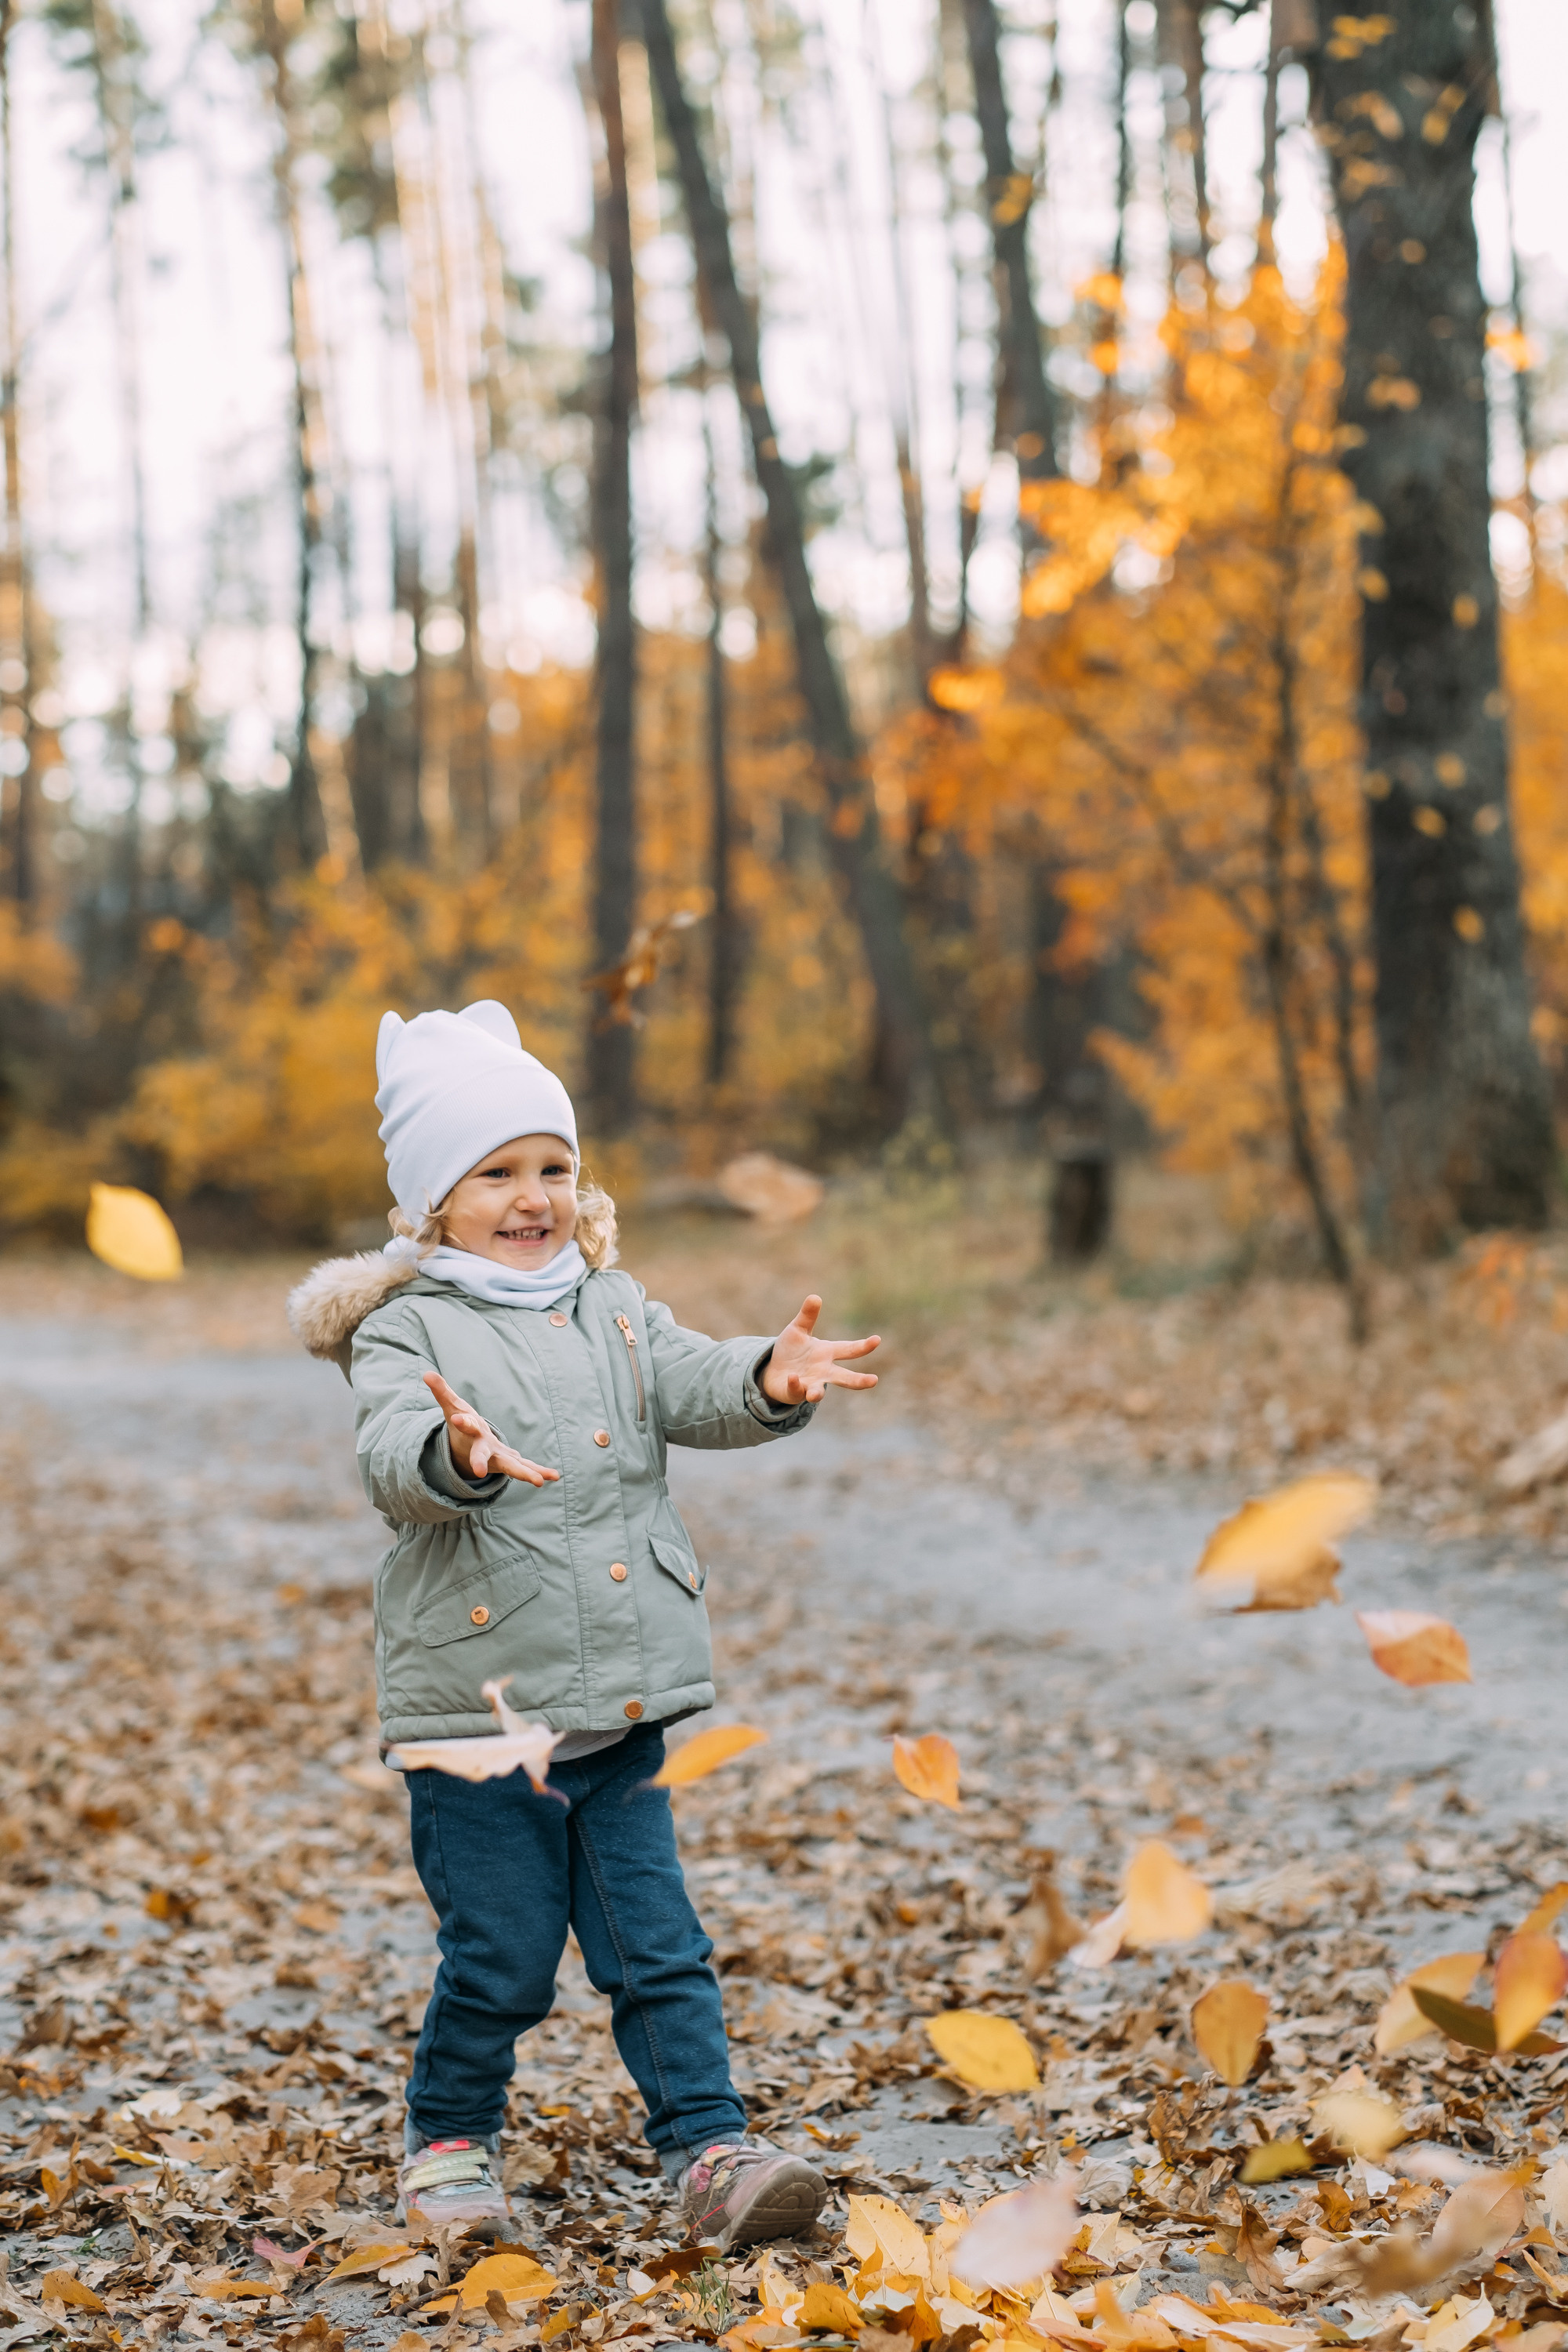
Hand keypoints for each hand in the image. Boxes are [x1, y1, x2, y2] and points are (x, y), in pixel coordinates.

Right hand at [423, 1370, 560, 1487]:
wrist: (467, 1451)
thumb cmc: (463, 1426)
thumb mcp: (453, 1407)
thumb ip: (442, 1392)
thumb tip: (426, 1373)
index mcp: (470, 1433)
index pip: (465, 1425)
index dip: (462, 1421)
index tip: (457, 1419)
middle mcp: (483, 1449)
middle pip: (481, 1455)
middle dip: (480, 1461)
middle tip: (478, 1471)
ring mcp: (498, 1457)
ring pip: (511, 1467)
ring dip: (525, 1473)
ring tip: (539, 1481)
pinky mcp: (511, 1461)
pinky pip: (527, 1467)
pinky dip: (540, 1471)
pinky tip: (555, 1476)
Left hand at [760, 1295, 880, 1405]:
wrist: (774, 1371)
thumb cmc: (792, 1350)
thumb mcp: (798, 1330)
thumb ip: (807, 1316)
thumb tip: (815, 1297)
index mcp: (827, 1353)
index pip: (849, 1349)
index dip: (863, 1346)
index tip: (877, 1339)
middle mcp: (823, 1371)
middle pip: (844, 1377)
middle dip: (859, 1380)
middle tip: (874, 1381)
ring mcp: (811, 1383)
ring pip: (818, 1391)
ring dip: (817, 1393)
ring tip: (815, 1395)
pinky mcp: (795, 1392)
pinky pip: (796, 1389)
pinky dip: (795, 1384)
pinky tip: (792, 1377)